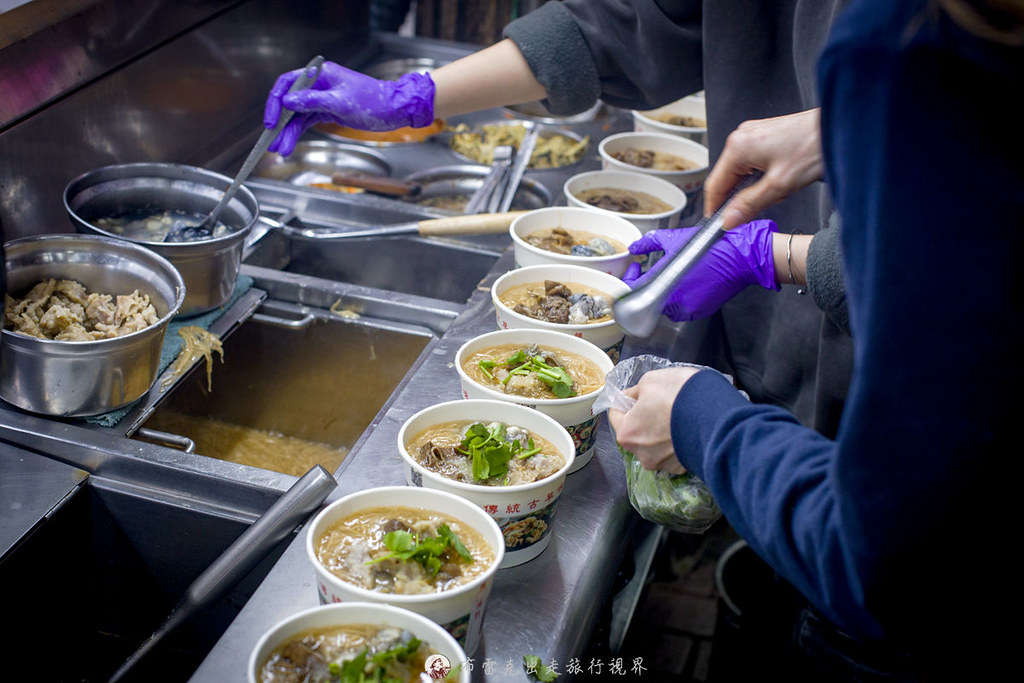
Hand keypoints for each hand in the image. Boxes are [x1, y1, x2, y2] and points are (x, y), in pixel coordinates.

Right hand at [263, 61, 435, 154]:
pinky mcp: (327, 111)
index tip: (270, 121)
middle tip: (272, 141)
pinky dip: (298, 133)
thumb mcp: (341, 102)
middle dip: (280, 123)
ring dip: (288, 132)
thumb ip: (313, 101)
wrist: (394, 109)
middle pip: (290, 102)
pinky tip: (290, 143)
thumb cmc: (373, 101)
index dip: (276, 101)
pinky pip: (307, 121)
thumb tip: (288, 102)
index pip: (288, 83)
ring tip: (281, 149)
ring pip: (298, 115)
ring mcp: (321, 98)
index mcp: (320, 74)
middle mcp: (317, 84)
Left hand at [608, 366, 700, 473]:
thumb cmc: (679, 396)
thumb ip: (636, 391)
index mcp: (627, 432)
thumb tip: (631, 397)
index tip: (636, 395)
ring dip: (662, 431)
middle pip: (635, 432)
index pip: (615, 414)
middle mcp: (641, 454)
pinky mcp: (682, 468)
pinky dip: (678, 441)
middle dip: (644, 418)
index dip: (624, 401)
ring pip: (655, 444)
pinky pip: (674, 452)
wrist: (718, 418)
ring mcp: (662, 464)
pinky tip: (688, 428)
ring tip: (679, 416)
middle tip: (661, 403)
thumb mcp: (651, 380)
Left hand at [622, 219, 779, 321]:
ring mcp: (686, 310)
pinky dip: (680, 297)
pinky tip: (686, 282)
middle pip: (647, 298)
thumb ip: (650, 243)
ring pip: (664, 305)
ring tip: (672, 274)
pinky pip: (681, 308)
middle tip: (651, 269)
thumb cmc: (710, 247)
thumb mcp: (674, 239)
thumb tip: (636, 246)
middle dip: (647, 284)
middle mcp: (671, 303)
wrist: (740, 257)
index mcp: (661, 284)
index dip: (629, 277)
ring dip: (663, 291)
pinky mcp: (698, 313)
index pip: (632, 288)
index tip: (635, 267)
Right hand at [704, 109, 823, 229]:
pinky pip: (754, 162)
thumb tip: (728, 219)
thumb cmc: (814, 147)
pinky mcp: (765, 135)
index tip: (718, 226)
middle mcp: (742, 137)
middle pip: (727, 178)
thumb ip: (749, 204)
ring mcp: (753, 134)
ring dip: (754, 187)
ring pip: (742, 172)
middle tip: (758, 210)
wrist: (840, 126)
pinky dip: (763, 176)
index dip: (715, 208)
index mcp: (738, 147)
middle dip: (740, 197)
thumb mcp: (780, 185)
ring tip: (780, 189)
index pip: (715, 185)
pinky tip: (782, 178)